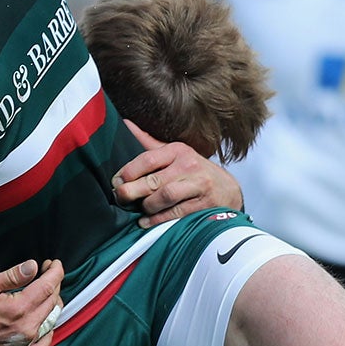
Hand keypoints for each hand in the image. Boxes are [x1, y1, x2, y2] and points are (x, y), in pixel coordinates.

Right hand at [0, 258, 64, 345]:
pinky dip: (48, 333)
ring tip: (46, 294)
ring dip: (52, 305)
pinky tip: (45, 324)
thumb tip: (33, 267)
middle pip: (52, 303)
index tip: (53, 264)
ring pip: (50, 323)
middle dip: (53, 285)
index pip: (48, 287)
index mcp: (18, 309)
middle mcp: (24, 330)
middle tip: (46, 274)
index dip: (55, 272)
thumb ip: (12, 276)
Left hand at [113, 121, 242, 226]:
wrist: (228, 190)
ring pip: (164, 197)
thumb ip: (149, 143)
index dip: (129, 171)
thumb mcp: (175, 154)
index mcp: (178, 151)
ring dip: (146, 206)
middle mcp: (189, 166)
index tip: (116, 180)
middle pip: (153, 181)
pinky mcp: (203, 204)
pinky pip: (175, 213)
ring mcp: (198, 185)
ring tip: (137, 210)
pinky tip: (147, 221)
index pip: (148, 159)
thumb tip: (125, 124)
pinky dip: (158, 219)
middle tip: (120, 197)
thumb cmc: (194, 171)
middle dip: (131, 191)